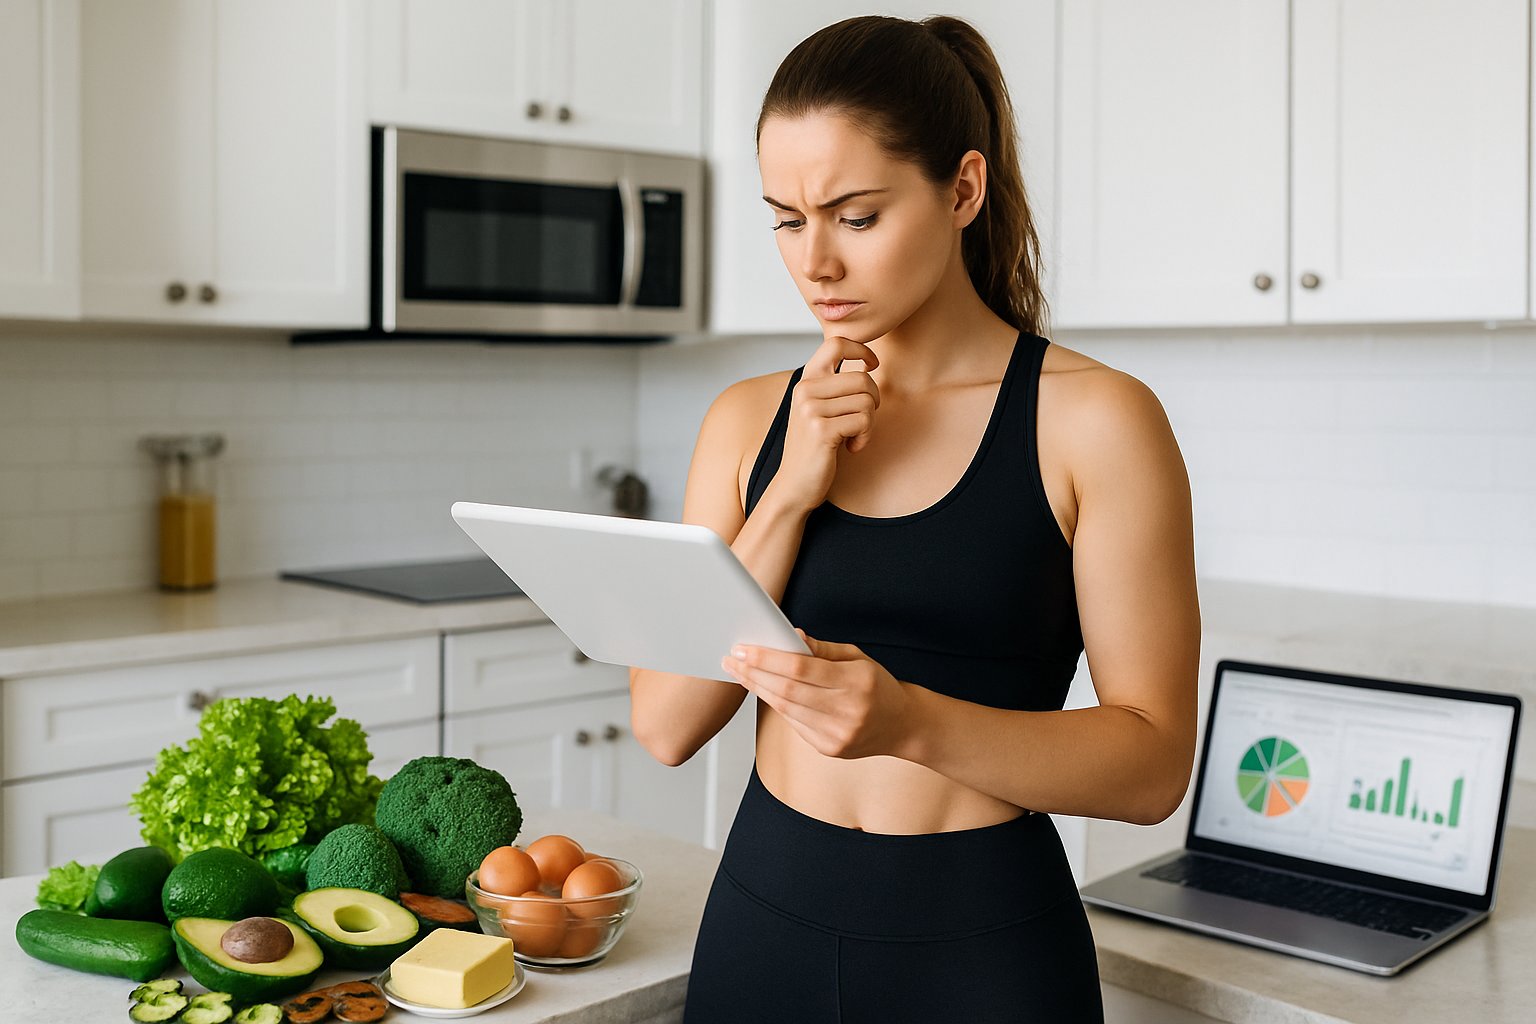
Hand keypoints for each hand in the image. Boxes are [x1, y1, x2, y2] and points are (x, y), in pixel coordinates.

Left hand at [721, 628, 914, 759]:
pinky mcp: (829, 749)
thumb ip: (822, 650)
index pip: (800, 668)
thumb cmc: (877, 686)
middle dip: (753, 673)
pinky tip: (763, 691)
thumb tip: (791, 637)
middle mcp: (847, 711)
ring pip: (785, 709)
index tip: (743, 649)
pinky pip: (794, 723)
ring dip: (758, 689)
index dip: (767, 658)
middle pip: (787, 690)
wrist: (903, 726)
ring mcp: (837, 734)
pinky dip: (776, 705)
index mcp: (856, 681)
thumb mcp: (857, 658)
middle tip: (731, 660)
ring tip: (740, 673)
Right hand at [772, 335, 880, 512]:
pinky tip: (851, 447)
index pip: (836, 344)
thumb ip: (833, 385)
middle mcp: (805, 390)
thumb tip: (867, 362)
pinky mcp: (822, 430)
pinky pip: (864, 422)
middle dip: (873, 400)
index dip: (861, 349)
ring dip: (868, 423)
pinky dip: (864, 437)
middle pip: (863, 379)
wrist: (793, 485)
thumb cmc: (813, 447)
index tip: (871, 365)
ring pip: (867, 401)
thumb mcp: (817, 409)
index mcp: (805, 381)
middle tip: (863, 420)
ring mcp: (811, 410)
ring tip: (853, 436)